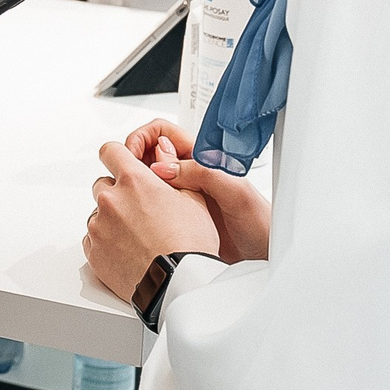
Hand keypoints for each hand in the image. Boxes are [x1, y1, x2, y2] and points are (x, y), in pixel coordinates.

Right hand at [117, 121, 273, 264]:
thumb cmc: (257, 223)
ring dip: (130, 186)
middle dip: (130, 160)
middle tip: (126, 176)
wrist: (263, 255)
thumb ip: (202, 173)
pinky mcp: (170, 220)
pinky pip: (144, 208)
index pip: (161, 133)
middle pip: (145, 155)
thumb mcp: (235, 191)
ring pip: (141, 183)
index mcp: (199, 160)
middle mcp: (185, 176)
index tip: (132, 152)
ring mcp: (176, 198)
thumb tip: (162, 166)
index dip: (143, 138)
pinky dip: (135, 209)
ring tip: (130, 198)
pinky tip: (136, 218)